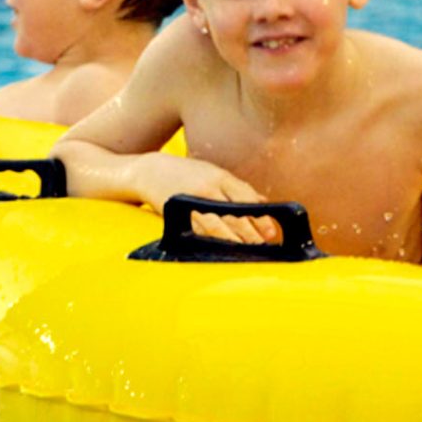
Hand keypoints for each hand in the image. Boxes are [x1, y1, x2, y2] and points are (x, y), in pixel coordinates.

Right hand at [132, 153, 281, 244]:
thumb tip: (264, 203)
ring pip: (218, 225)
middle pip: (234, 214)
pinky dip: (212, 241)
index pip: (246, 198)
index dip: (261, 217)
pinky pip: (199, 231)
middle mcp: (208, 188)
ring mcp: (193, 201)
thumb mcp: (215, 173)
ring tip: (246, 250)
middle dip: (250, 232)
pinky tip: (221, 248)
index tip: (271, 231)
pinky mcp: (179, 214)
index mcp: (220, 177)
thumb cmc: (187, 174)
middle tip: (261, 245)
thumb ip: (239, 189)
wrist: (151, 171)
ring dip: (234, 239)